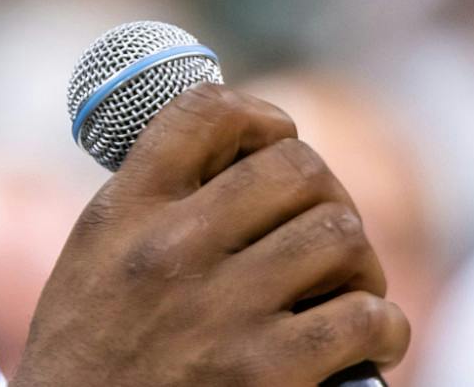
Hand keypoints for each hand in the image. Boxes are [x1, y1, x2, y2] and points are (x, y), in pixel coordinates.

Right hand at [16, 84, 409, 384]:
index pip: (205, 111)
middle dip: (325, 196)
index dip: (261, 118)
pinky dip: (383, 327)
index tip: (277, 141)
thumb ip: (148, 205)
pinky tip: (371, 340)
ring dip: (359, 264)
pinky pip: (364, 318)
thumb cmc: (90, 361)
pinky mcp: (264, 374)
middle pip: (295, 168)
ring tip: (348, 289)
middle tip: (323, 234)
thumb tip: (231, 158)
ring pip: (338, 235)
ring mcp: (220, 310)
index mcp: (124, 210)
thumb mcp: (93, 259)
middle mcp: (171, 248)